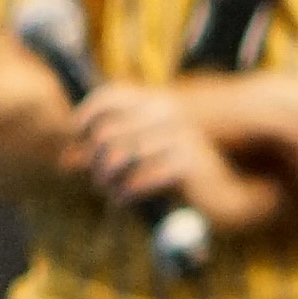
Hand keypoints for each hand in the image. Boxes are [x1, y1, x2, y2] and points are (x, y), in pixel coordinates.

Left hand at [61, 82, 279, 229]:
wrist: (231, 190)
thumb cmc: (183, 170)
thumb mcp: (148, 153)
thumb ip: (112, 150)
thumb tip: (66, 159)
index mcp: (156, 103)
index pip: (107, 98)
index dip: (84, 121)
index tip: (76, 143)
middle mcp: (164, 114)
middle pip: (107, 134)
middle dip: (94, 160)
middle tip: (97, 179)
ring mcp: (176, 137)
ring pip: (119, 158)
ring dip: (108, 180)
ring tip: (112, 191)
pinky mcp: (184, 164)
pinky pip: (140, 179)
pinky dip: (125, 193)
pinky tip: (125, 200)